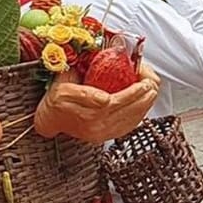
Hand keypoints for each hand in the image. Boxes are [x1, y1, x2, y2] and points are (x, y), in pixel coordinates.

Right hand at [33, 66, 159, 142]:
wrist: (50, 119)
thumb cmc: (57, 98)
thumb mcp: (64, 80)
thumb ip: (81, 77)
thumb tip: (98, 64)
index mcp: (83, 107)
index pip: (114, 100)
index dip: (132, 90)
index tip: (142, 80)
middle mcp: (92, 123)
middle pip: (125, 110)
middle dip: (144, 96)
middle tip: (152, 83)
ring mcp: (99, 132)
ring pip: (129, 120)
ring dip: (145, 106)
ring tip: (153, 92)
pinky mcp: (103, 137)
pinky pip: (126, 127)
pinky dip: (139, 116)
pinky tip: (145, 106)